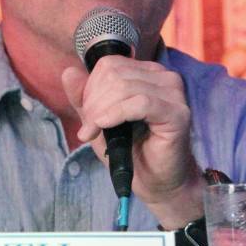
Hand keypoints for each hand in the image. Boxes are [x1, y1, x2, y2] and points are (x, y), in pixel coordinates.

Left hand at [61, 55, 201, 225]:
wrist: (155, 182)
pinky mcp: (177, 113)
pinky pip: (140, 103)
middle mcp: (164, 77)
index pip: (109, 64)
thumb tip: (68, 72)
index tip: (87, 116)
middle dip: (94, 102)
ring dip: (101, 111)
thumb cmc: (130, 150)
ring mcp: (174, 93)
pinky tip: (105, 127)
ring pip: (124, 87)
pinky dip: (116, 114)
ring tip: (94, 132)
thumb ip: (83, 97)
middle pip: (114, 74)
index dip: (90, 88)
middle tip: (90, 128)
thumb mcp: (98, 120)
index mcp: (147, 72)